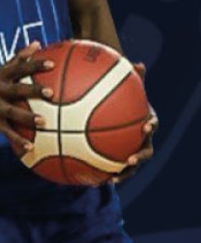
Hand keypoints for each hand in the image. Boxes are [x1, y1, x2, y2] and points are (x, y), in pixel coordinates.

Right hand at [0, 40, 53, 153]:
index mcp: (2, 77)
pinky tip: (31, 148)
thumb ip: (19, 58)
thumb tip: (37, 43)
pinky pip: (7, 133)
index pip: (20, 68)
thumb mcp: (1, 71)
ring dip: (28, 118)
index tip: (52, 64)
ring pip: (13, 112)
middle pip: (17, 89)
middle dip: (33, 90)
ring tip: (44, 122)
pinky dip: (19, 141)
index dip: (35, 65)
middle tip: (51, 93)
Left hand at [113, 62, 157, 183]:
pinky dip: (103, 174)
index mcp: (146, 120)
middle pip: (146, 151)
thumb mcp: (128, 87)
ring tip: (111, 179)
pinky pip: (113, 168)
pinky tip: (90, 179)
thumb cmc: (124, 97)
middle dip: (139, 157)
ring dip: (123, 174)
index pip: (153, 123)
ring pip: (131, 166)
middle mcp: (142, 138)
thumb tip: (138, 63)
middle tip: (129, 160)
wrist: (120, 112)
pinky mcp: (121, 158)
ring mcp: (132, 150)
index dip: (151, 125)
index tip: (146, 125)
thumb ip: (132, 77)